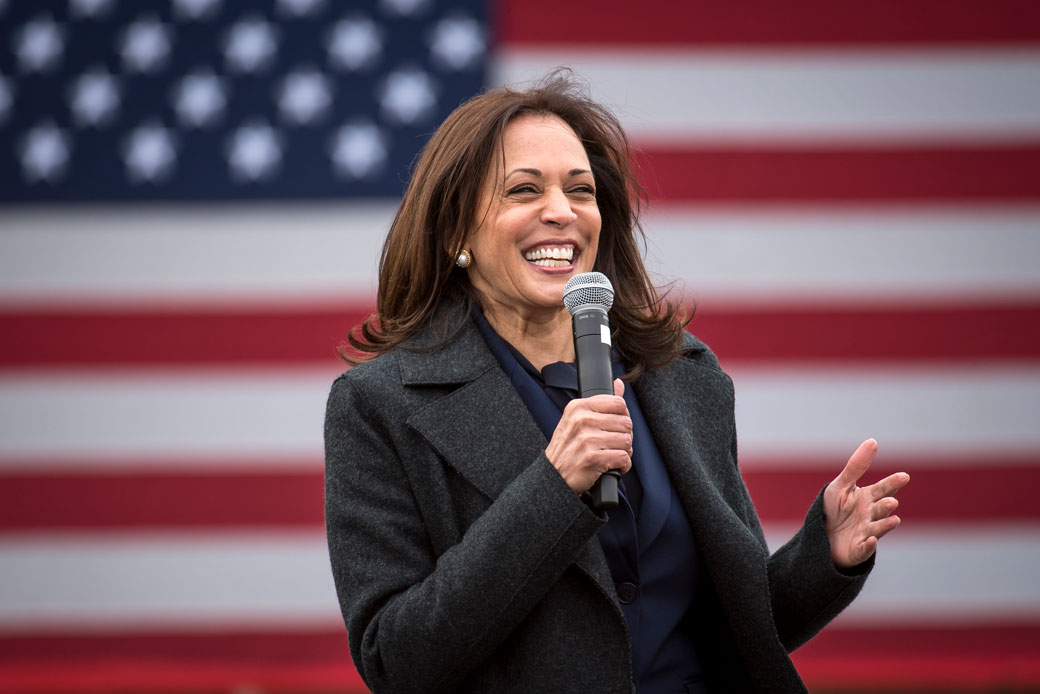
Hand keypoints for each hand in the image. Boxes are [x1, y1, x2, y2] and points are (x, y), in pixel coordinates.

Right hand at [546, 378, 632, 494]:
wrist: (553, 476)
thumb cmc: (567, 448)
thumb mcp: (577, 420)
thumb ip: (601, 402)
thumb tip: (619, 383)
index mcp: (578, 407)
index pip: (618, 403)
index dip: (622, 417)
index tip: (615, 427)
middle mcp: (581, 421)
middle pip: (626, 423)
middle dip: (624, 436)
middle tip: (613, 445)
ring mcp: (587, 440)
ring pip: (627, 441)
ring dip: (625, 452)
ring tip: (612, 455)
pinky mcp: (593, 458)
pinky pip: (624, 458)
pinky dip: (623, 465)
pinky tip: (613, 467)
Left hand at [823, 439, 909, 568]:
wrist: (821, 536)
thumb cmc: (833, 509)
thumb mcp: (841, 486)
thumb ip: (856, 466)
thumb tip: (873, 441)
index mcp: (868, 498)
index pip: (883, 489)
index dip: (893, 483)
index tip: (904, 476)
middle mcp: (871, 515)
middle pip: (881, 509)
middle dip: (886, 505)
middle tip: (890, 501)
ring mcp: (866, 533)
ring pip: (878, 528)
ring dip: (885, 525)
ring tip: (894, 519)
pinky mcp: (858, 550)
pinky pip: (864, 548)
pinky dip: (868, 546)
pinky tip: (871, 540)